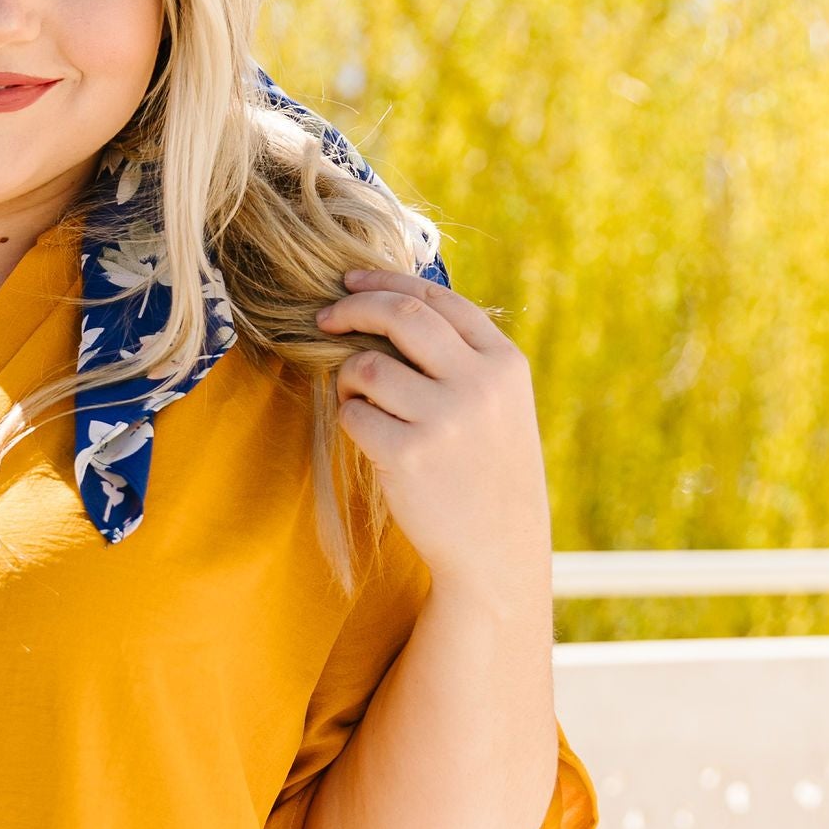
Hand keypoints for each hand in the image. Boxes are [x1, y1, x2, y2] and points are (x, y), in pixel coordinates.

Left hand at [315, 267, 552, 614]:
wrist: (497, 548)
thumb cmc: (487, 470)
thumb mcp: (499, 404)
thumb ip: (462, 356)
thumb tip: (391, 304)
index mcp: (504, 362)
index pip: (438, 298)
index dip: (386, 281)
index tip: (350, 281)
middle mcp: (480, 382)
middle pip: (400, 314)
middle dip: (353, 308)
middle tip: (324, 316)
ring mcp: (445, 418)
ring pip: (367, 367)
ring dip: (349, 379)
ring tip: (362, 403)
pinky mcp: (409, 453)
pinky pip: (354, 415)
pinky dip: (351, 420)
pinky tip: (371, 439)